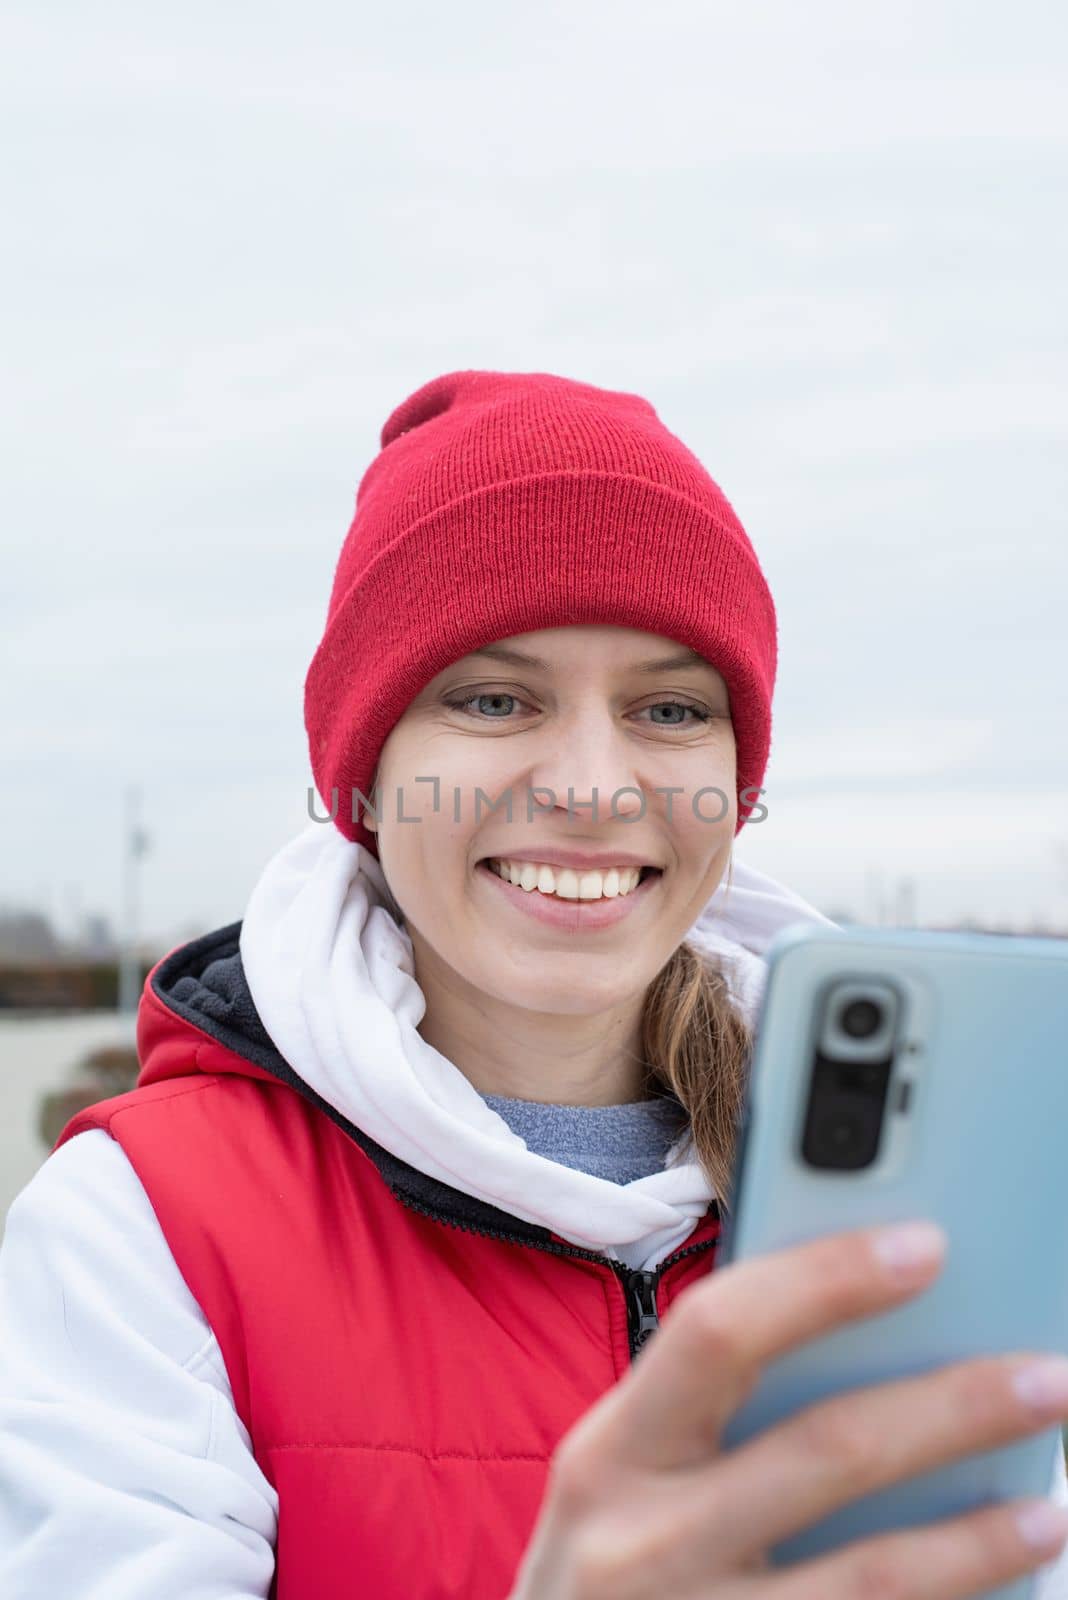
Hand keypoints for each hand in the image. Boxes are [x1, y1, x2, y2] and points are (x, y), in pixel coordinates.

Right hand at [509, 1221, 1067, 1597]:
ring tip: (1049, 1505)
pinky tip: (998, 1592)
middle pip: (825, 1450)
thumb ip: (707, 1417)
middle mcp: (643, 1542)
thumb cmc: (605, 1575)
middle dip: (953, 1406)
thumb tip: (870, 1342)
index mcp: (609, 1451)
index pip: (720, 1330)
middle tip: (1048, 1376)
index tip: (926, 1245)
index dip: (826, 1280)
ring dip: (979, 1537)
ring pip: (873, 1577)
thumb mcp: (623, 1481)